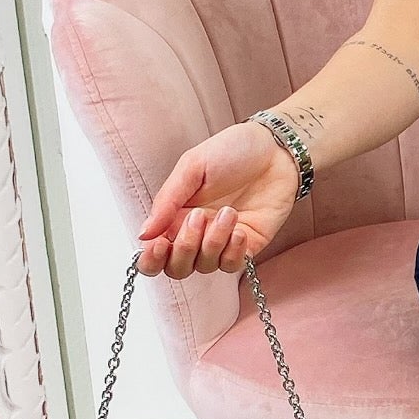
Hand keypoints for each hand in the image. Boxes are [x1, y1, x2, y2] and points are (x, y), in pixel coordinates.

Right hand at [135, 123, 298, 279]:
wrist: (276, 149)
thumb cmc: (232, 150)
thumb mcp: (192, 167)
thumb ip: (167, 201)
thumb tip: (143, 235)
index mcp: (175, 216)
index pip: (154, 253)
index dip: (151, 259)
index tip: (159, 245)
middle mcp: (196, 234)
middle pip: (177, 268)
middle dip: (185, 249)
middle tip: (199, 217)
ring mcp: (222, 242)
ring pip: (205, 267)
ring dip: (214, 242)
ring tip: (229, 212)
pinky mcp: (247, 245)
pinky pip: (232, 265)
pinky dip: (232, 252)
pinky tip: (240, 229)